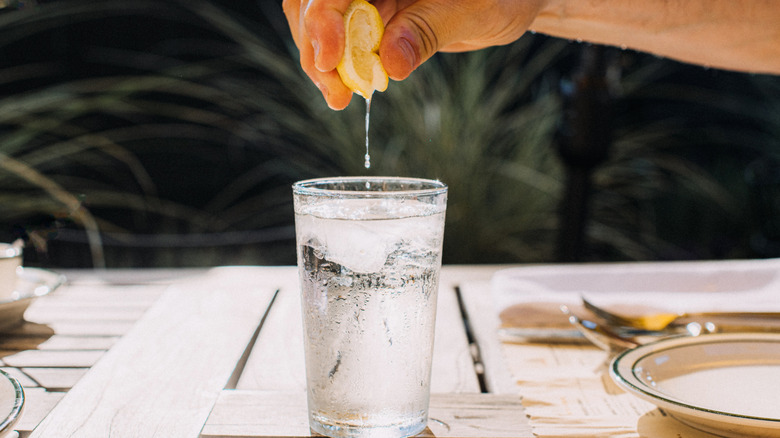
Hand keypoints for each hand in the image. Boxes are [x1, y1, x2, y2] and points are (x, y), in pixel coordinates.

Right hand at [283, 0, 545, 108]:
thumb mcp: (474, 11)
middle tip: (335, 92)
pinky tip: (346, 89)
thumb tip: (391, 64)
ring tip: (339, 97)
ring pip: (317, 20)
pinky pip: (339, 37)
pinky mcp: (368, 14)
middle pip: (314, 2)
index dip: (322, 18)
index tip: (329, 59)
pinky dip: (337, 65)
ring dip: (321, 61)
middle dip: (315, 46)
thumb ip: (428, 31)